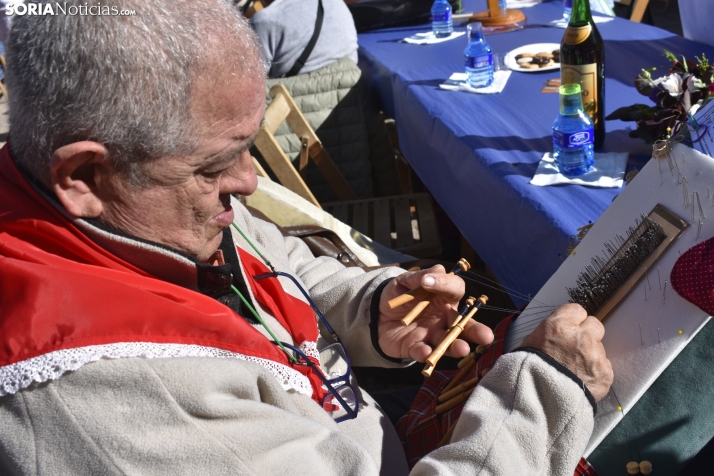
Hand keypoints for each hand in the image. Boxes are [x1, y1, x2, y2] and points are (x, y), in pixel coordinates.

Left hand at [378, 265, 493, 361]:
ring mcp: (431, 335)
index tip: (427, 282)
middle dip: (476, 331)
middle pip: (463, 324)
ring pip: (448, 343)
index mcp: (443, 298)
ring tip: (463, 348)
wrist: (377, 314)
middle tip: (486, 336)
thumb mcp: (405, 282)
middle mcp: (443, 318)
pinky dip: (425, 353)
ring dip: (455, 346)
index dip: (445, 284)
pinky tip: (426, 352)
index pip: (455, 290)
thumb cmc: (397, 295)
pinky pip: (423, 352)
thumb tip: (439, 270)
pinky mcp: (416, 348)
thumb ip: (420, 276)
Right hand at [520, 303, 612, 400]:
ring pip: (600, 348)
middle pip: (595, 325)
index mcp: (559, 325)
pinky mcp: (605, 374)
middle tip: (576, 347)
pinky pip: (605, 367)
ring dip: (591, 356)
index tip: (569, 330)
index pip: (577, 310)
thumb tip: (560, 331)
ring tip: (576, 370)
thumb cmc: (528, 369)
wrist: (537, 400)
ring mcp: (595, 355)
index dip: (573, 321)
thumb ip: (551, 332)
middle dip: (588, 334)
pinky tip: (582, 381)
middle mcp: (580, 336)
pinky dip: (596, 374)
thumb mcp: (531, 341)